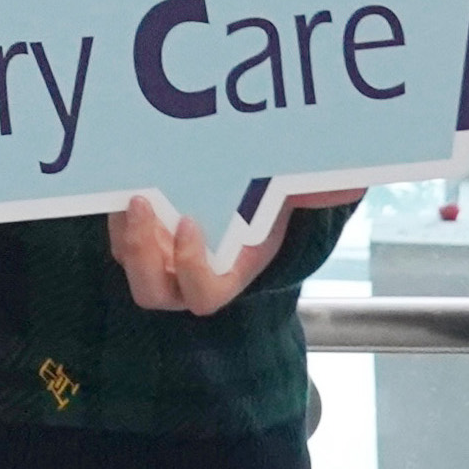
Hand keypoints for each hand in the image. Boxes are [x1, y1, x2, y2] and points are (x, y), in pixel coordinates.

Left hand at [112, 191, 357, 316]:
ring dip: (124, 234)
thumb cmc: (276, 188)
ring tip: (130, 191)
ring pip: (130, 263)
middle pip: (153, 293)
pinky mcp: (144, 232)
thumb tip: (351, 185)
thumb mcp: (297, 187)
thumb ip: (321, 190)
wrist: (249, 173)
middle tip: (142, 203)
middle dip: (141, 255)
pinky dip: (117, 216)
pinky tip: (125, 180)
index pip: (204, 295)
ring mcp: (164, 256)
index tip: (190, 222)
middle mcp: (193, 273)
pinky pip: (120, 236)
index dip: (192, 268)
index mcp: (232, 272)